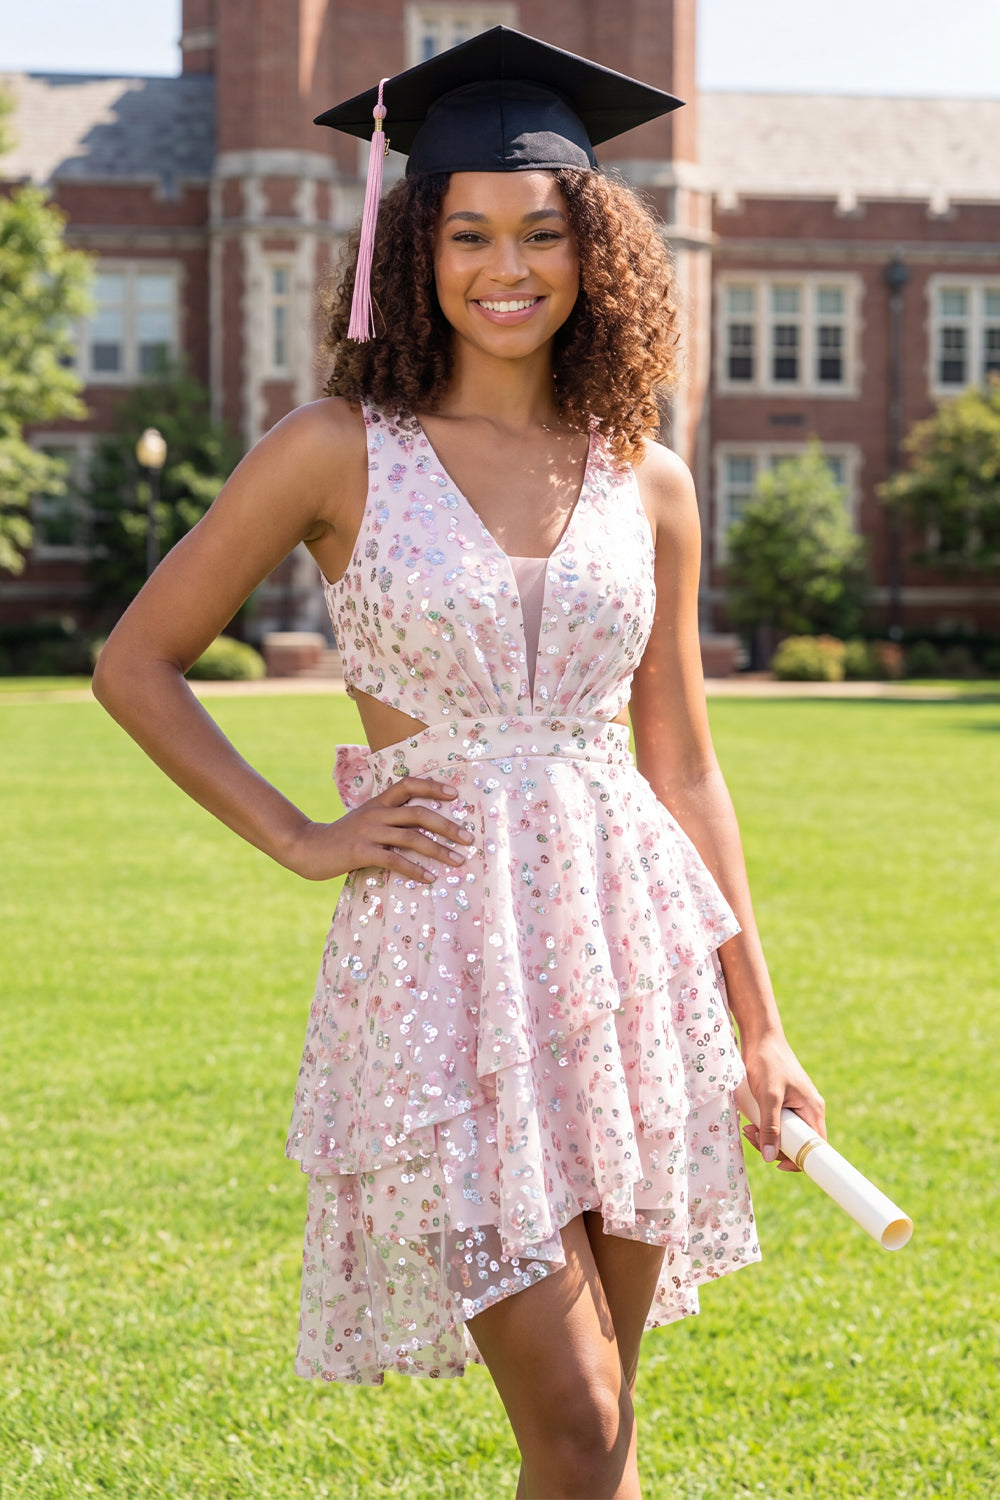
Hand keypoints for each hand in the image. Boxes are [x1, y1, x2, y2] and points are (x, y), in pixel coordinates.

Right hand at [287, 777, 474, 882]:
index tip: (455, 795)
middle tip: (469, 839)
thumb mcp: (365, 820)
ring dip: (439, 850)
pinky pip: (394, 860)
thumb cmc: (342, 837)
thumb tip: (421, 827)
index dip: (432, 787)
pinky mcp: (360, 851)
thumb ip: (389, 818)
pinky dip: (415, 870)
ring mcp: (368, 831)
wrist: (308, 847)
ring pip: (411, 837)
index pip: (408, 785)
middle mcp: (376, 813)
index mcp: (378, 802)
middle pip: (418, 813)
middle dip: (447, 826)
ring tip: (458, 861)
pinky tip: (429, 878)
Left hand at [740, 1028, 824, 1171]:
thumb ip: (770, 1126)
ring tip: (748, 1127)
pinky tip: (750, 1120)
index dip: (799, 1161)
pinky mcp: (783, 1101)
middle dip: (775, 1146)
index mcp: (813, 1110)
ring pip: (785, 1134)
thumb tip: (770, 1157)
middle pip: (797, 1143)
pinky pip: (777, 1123)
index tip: (776, 1164)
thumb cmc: (768, 1062)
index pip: (815, 1147)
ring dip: (766, 1136)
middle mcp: (808, 1110)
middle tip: (753, 1136)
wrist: (760, 1036)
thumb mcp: (768, 1096)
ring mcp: (796, 1106)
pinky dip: (763, 1125)